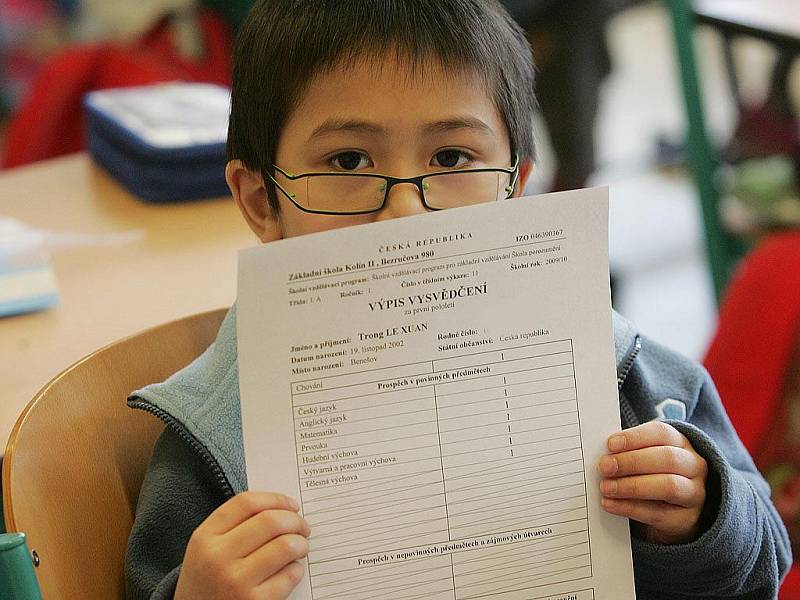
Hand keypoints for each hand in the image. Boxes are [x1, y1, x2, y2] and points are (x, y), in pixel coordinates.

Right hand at [175, 491, 310, 599]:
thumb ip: (233, 525)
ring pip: (285, 545)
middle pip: (270, 521)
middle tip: (302, 527)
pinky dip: (296, 570)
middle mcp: (218, 557)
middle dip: (295, 521)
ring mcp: (236, 581)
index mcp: (205, 537)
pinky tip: (290, 571)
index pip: (247, 503)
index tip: (291, 504)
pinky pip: (289, 575)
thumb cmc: (207, 580)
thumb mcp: (206, 548)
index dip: (276, 499)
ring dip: (301, 544)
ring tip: (300, 547)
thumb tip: (280, 509)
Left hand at [598, 421, 707, 544]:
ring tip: (606, 487)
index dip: (635, 438)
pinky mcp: (686, 519)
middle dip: (632, 462)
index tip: (610, 444)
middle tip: (604, 467)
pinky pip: (658, 513)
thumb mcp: (646, 457)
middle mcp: (693, 466)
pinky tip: (610, 504)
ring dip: (631, 486)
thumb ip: (629, 452)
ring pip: (669, 486)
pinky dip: (630, 508)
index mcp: (681, 443)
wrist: (676, 510)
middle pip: (668, 459)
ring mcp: (694, 493)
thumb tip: (603, 454)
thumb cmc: (654, 474)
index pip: (662, 433)